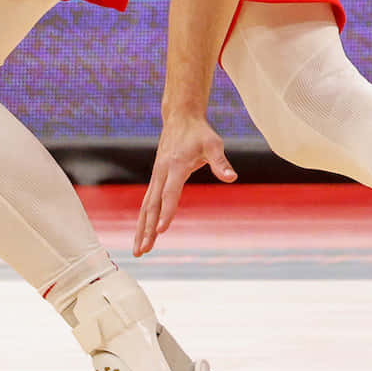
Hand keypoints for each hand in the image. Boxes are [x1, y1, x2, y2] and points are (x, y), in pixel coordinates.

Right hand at [134, 112, 234, 256]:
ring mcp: (156, 176)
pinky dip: (143, 220)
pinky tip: (142, 235)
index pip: (170, 193)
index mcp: (176, 166)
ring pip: (146, 207)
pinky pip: (147, 202)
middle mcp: (161, 173)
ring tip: (139, 251)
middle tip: (143, 250)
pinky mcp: (156, 179)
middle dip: (147, 229)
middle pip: (152, 205)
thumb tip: (232, 178)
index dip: (166, 212)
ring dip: (141, 229)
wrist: (180, 119)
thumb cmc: (200, 133)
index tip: (162, 230)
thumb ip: (221, 162)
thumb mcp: (214, 144)